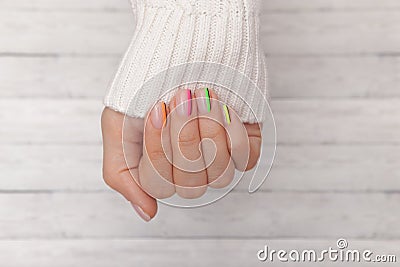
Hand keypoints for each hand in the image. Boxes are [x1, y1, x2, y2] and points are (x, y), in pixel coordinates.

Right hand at [101, 88, 260, 220]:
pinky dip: (233, 129)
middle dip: (183, 137)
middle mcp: (190, 166)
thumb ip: (121, 174)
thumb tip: (147, 213)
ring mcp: (219, 156)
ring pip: (219, 176)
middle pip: (191, 185)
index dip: (158, 151)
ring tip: (201, 95)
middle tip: (180, 97)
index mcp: (159, 166)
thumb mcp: (117, 124)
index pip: (160, 185)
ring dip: (208, 132)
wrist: (186, 41)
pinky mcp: (245, 141)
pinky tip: (223, 105)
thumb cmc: (150, 81)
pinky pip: (246, 157)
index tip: (156, 110)